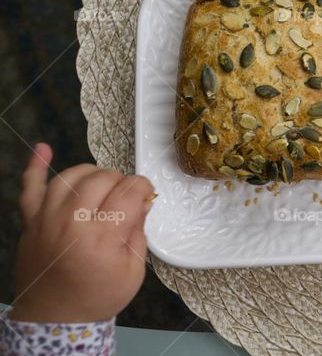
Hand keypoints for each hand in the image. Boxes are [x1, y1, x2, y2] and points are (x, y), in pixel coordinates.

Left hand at [10, 143, 154, 322]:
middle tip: (125, 199)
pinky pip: (30, 187)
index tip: (146, 195)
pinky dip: (35, 166)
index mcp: (101, 237)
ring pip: (72, 176)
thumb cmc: (97, 296)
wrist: (54, 318)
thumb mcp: (133, 271)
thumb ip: (138, 231)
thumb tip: (142, 201)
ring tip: (102, 187)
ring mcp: (46, 219)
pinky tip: (44, 148)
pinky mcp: (30, 221)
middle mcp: (71, 222)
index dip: (143, 188)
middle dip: (121, 182)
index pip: (129, 192)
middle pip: (103, 179)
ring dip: (93, 174)